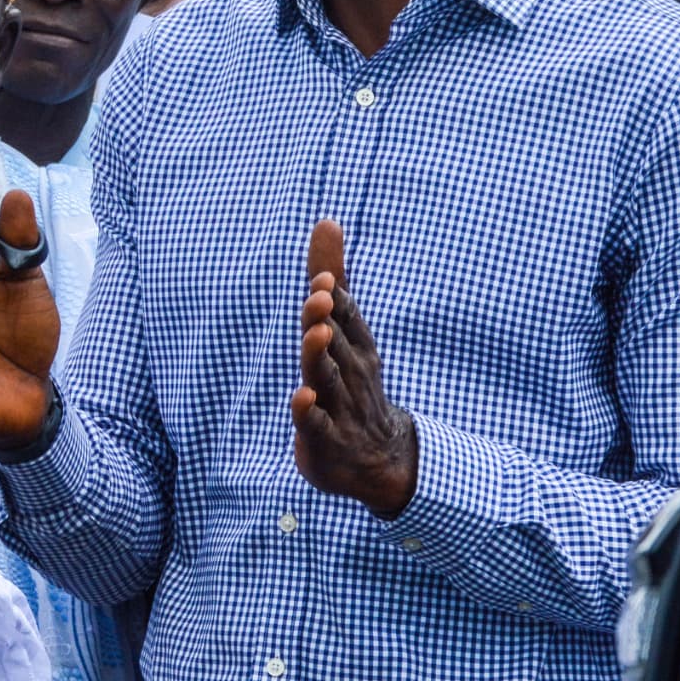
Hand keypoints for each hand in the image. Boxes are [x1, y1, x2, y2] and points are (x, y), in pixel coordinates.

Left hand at [294, 221, 418, 518]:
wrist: (378, 459)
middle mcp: (349, 373)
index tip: (323, 280)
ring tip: (314, 335)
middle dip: (326, 318)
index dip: (334, 299)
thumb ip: (330, 276)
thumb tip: (327, 221)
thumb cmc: (352, 381)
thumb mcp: (342, 328)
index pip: (344, 317)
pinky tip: (301, 398)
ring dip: (319, 356)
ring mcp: (339, 407)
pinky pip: (316, 425)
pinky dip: (309, 412)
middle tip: (320, 295)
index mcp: (355, 346)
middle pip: (334, 342)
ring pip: (325, 378)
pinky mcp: (324, 439)